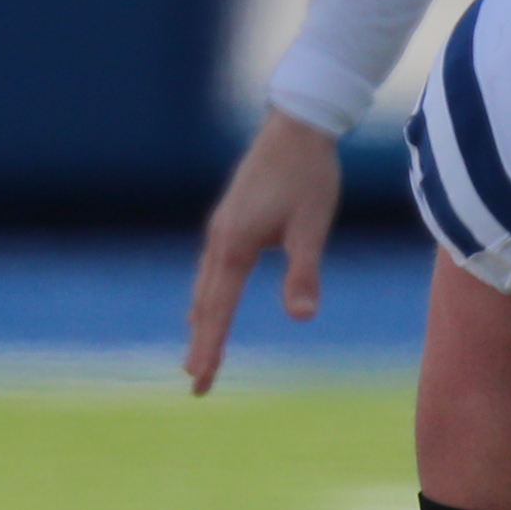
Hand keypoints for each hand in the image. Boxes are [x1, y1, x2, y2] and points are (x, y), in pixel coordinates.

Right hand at [185, 111, 341, 393]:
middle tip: (196, 383)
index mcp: (234, 246)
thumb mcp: (313, 227)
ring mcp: (222, 228)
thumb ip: (305, 272)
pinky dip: (207, 295)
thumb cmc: (309, 176)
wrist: (298, 126)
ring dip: (202, 321)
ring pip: (205, 286)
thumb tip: (302, 316)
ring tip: (197, 352)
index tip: (201, 380)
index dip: (210, 347)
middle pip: (206, 303)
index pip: (219, 310)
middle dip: (201, 344)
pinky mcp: (231, 219)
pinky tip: (208, 301)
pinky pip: (212, 269)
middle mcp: (219, 239)